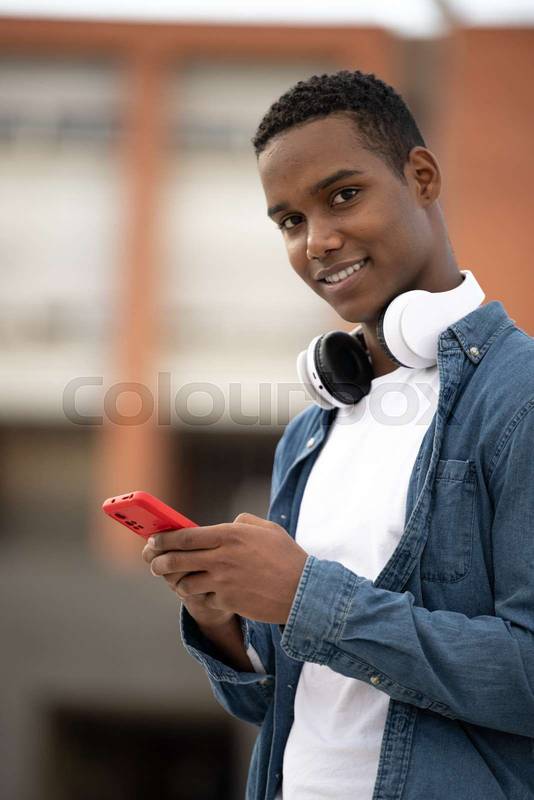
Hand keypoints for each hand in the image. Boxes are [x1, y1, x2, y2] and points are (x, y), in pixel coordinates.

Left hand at [142, 513, 308, 623]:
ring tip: (175, 579)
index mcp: (230, 534)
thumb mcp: (267, 529)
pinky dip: (199, 595)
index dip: (165, 538)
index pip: (186, 535)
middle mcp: (222, 557)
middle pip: (177, 559)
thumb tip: (224, 525)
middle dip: (159, 561)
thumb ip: (242, 522)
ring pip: (184, 582)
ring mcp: (223, 581)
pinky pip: (202, 598)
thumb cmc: (286, 557)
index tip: (154, 540)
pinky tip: (201, 591)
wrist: (303, 591)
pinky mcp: (227, 601)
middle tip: (154, 562)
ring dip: (176, 581)